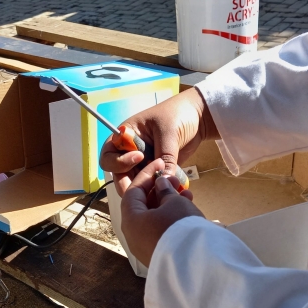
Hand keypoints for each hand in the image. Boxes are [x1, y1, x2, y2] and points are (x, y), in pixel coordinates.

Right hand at [100, 87, 218, 196]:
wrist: (198, 117)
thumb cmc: (178, 115)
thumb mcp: (169, 133)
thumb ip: (165, 157)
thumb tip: (164, 180)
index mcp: (126, 136)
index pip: (109, 155)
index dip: (119, 162)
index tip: (140, 157)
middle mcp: (130, 152)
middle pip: (119, 175)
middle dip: (129, 184)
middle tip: (143, 190)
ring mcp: (143, 163)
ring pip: (135, 184)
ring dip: (144, 191)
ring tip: (158, 192)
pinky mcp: (156, 171)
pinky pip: (151, 185)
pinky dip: (157, 191)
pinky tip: (169, 190)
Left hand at [121, 159, 204, 266]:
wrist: (196, 265)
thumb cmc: (180, 228)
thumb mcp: (174, 202)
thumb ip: (165, 190)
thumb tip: (160, 184)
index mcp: (130, 219)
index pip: (134, 190)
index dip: (147, 174)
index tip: (159, 163)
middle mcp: (133, 235)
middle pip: (142, 205)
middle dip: (160, 190)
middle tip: (175, 180)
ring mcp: (144, 247)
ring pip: (153, 218)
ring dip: (168, 203)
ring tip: (187, 194)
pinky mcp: (158, 255)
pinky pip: (160, 230)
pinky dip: (171, 217)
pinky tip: (188, 209)